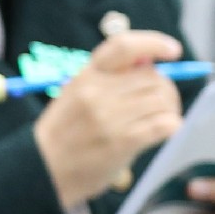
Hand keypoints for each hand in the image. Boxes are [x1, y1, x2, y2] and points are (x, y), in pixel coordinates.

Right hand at [31, 30, 187, 207]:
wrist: (41, 170)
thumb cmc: (63, 134)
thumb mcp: (75, 95)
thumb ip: (108, 79)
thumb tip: (149, 62)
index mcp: (85, 76)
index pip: (123, 46)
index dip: (153, 43)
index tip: (173, 50)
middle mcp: (96, 92)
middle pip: (152, 77)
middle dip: (166, 88)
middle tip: (164, 102)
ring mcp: (109, 117)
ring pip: (162, 100)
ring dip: (169, 109)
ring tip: (162, 119)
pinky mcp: (122, 142)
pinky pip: (164, 125)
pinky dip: (171, 126)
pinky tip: (163, 131)